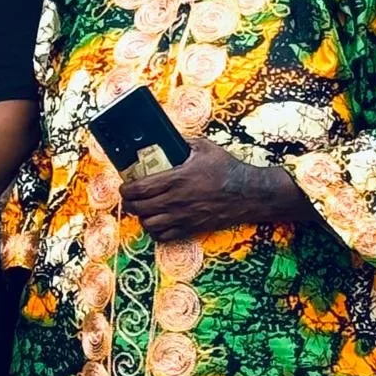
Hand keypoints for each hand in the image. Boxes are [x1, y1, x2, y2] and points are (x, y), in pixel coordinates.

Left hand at [121, 138, 308, 241]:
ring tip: (143, 210)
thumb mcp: (205, 148)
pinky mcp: (192, 228)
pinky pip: (165, 237)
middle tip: (129, 198)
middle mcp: (177, 200)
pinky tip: (157, 223)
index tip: (125, 186)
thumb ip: (183, 142)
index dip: (126, 189)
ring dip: (142, 218)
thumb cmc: (228, 169)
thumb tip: (168, 137)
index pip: (140, 188)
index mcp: (177, 179)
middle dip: (129, 203)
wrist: (249, 193)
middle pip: (139, 208)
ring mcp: (183, 217)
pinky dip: (156, 232)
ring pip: (149, 225)